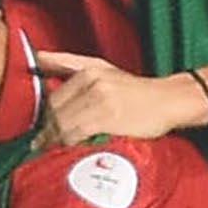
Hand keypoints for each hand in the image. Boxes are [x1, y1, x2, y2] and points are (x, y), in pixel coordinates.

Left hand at [35, 47, 199, 144]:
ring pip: (64, 123)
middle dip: (46, 130)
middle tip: (42, 144)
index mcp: (88, 71)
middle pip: (56, 111)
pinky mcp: (109, 118)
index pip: (53, 96)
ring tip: (51, 150)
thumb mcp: (103, 67)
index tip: (41, 130)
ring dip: (54, 139)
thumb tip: (38, 57)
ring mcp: (100, 100)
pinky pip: (77, 133)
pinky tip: (68, 150)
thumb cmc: (136, 89)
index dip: (44, 116)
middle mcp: (92, 82)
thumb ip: (69, 62)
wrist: (169, 100)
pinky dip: (69, 143)